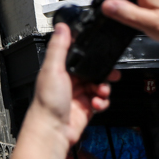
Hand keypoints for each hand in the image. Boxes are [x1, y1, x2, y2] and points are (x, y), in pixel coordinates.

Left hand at [29, 24, 115, 145]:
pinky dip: (103, 102)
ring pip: (99, 86)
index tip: (102, 54)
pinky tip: (97, 104)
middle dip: (103, 73)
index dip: (91, 56)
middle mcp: (69, 82)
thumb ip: (59, 48)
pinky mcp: (86, 108)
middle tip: (110, 74)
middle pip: (93, 72)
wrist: (53, 131)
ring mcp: (78, 95)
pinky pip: (101, 101)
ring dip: (104, 88)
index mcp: (59, 70)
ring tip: (101, 91)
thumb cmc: (47, 103)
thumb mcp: (52, 69)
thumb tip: (62, 27)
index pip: (78, 57)